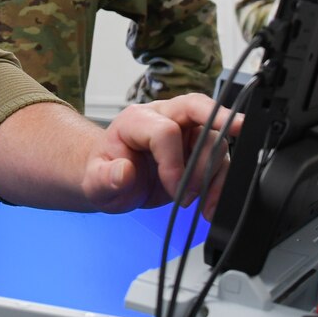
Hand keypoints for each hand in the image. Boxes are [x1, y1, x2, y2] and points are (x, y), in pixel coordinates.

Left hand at [84, 94, 242, 217]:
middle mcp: (165, 117)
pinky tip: (211, 204)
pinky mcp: (199, 150)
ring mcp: (185, 132)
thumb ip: (105, 178)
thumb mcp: (94, 182)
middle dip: (216, 132)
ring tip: (194, 202)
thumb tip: (123, 172)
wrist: (113, 181)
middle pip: (200, 112)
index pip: (166, 131)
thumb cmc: (104, 174)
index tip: (171, 189)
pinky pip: (222, 160)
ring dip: (213, 174)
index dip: (173, 163)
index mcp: (137, 119)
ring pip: (216, 139)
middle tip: (216, 162)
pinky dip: (222, 183)